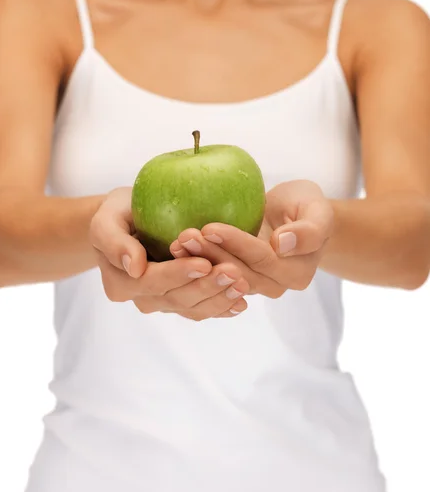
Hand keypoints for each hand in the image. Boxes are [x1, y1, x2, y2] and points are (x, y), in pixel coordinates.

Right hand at [89, 187, 249, 319]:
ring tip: (243, 284)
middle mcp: (142, 299)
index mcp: (121, 283)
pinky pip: (202, 309)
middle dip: (207, 287)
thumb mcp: (106, 219)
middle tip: (234, 272)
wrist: (129, 223)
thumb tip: (134, 267)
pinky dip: (222, 307)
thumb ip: (113, 240)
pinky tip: (241, 301)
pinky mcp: (181, 301)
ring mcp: (163, 304)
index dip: (179, 275)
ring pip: (193, 308)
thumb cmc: (118, 215)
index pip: (152, 282)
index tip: (204, 263)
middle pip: (177, 299)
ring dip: (220, 299)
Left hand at [170, 180, 333, 296]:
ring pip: (221, 279)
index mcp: (297, 273)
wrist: (294, 214)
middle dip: (210, 256)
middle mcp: (274, 285)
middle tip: (185, 236)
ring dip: (197, 262)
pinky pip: (212, 276)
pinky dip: (193, 264)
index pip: (262, 260)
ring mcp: (252, 285)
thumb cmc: (306, 206)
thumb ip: (309, 230)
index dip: (236, 245)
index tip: (210, 227)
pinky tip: (174, 249)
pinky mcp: (233, 279)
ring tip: (177, 242)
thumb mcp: (318, 210)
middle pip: (237, 274)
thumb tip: (282, 244)